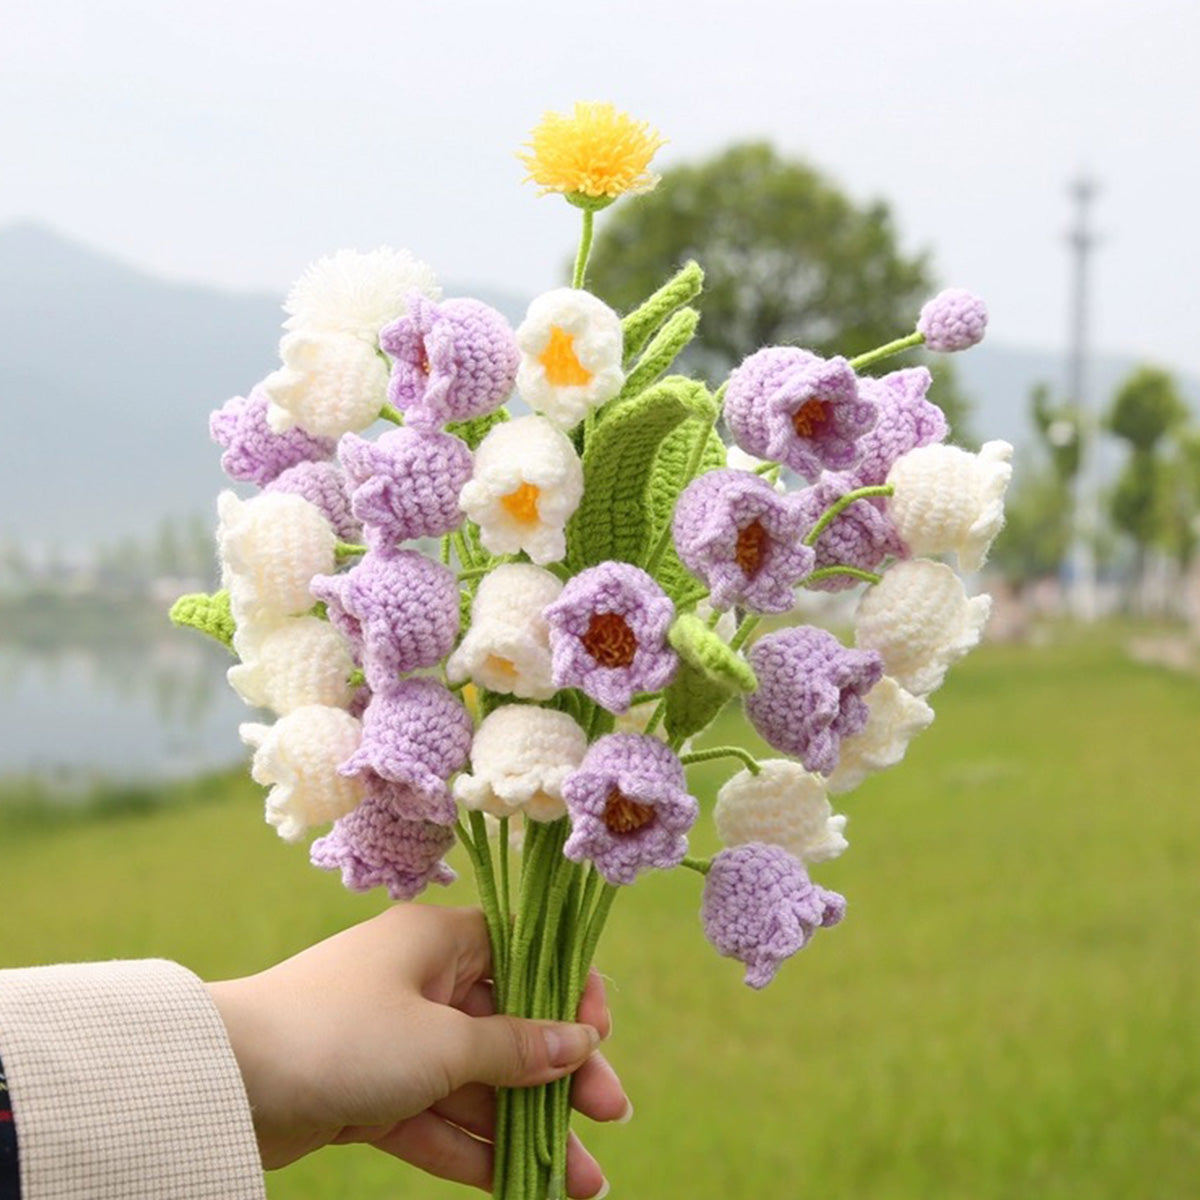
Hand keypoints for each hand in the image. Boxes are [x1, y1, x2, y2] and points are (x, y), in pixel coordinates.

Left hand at [207, 904, 625, 1196]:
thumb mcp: (441, 1042)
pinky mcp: (370, 1093)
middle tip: (612, 1117)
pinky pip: (436, 1119)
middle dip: (559, 1076)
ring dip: (525, 1128)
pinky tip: (521, 1185)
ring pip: (476, 1084)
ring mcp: (395, 1041)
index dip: (568, 991)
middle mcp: (422, 983)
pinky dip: (474, 1150)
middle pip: (508, 1027)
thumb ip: (514, 1047)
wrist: (224, 1084)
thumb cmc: (342, 1036)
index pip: (523, 955)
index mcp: (439, 941)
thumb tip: (577, 1043)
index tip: (599, 1036)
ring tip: (584, 1183)